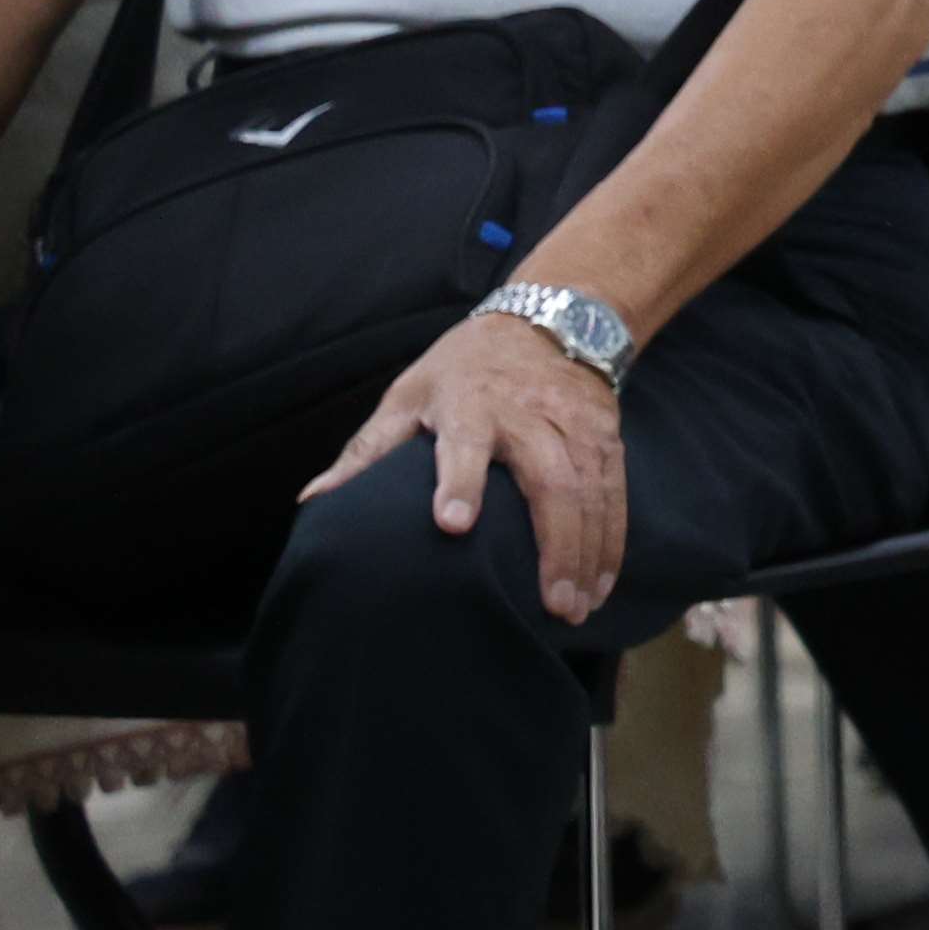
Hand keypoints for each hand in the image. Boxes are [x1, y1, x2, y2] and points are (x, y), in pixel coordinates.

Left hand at [308, 311, 628, 620]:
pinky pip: (615, 493)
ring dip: (588, 553)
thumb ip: (366, 451)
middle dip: (556, 545)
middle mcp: (529, 414)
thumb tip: (313, 501)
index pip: (465, 443)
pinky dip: (612, 540)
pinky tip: (601, 583)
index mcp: (470, 404)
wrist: (547, 321)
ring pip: (591, 492)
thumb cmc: (461, 370)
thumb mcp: (406, 396)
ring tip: (575, 608)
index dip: (460, 482)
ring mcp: (575, 425)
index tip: (452, 525)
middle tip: (551, 604)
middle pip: (551, 480)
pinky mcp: (606, 436)